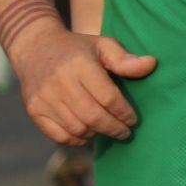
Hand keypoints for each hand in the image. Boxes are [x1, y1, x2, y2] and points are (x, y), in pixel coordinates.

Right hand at [12, 22, 155, 144]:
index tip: (133, 119)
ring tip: (107, 129)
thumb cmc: (77, 49)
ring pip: (78, 129)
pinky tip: (88, 133)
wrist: (35, 48)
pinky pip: (59, 136)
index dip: (124, 112)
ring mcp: (44, 98)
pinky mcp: (34, 110)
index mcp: (80, 65)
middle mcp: (60, 82)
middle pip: (93, 117)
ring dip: (97, 134)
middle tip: (126, 132)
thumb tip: (151, 64)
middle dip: (114, 128)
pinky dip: (77, 139)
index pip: (108, 98)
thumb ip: (125, 58)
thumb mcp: (102, 45)